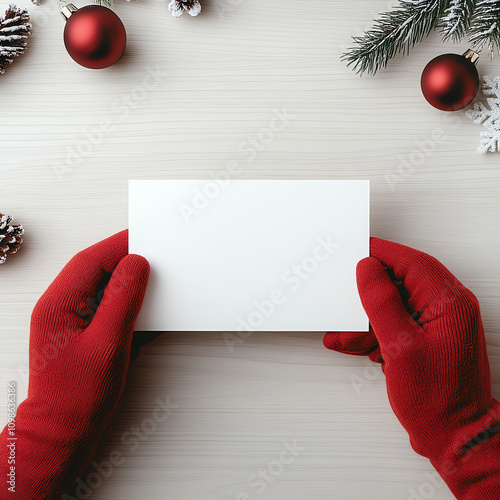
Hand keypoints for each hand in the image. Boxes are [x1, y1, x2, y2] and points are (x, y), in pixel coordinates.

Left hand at [1, 230, 149, 498]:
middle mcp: (59, 307)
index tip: (146, 238)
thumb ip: (123, 299)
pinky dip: (125, 303)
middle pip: (95, 269)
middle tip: (154, 258)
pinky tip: (140, 312)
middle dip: (125, 261)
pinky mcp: (81, 331)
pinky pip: (106, 305)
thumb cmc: (77, 396)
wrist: (63, 431)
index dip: (120, 245)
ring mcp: (69, 319)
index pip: (91, 260)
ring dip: (127, 283)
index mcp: (58, 304)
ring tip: (151, 287)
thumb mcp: (108, 343)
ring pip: (102, 286)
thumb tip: (136, 266)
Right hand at [324, 238, 499, 498]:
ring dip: (368, 318)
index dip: (380, 254)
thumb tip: (368, 270)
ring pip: (395, 304)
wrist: (453, 436)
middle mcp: (448, 308)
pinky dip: (375, 333)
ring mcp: (438, 324)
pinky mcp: (428, 339)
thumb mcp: (400, 346)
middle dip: (369, 293)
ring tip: (348, 334)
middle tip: (348, 296)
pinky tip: (357, 344)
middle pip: (401, 281)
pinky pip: (396, 323)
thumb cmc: (439, 400)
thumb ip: (381, 302)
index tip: (357, 252)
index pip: (411, 261)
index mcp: (449, 302)